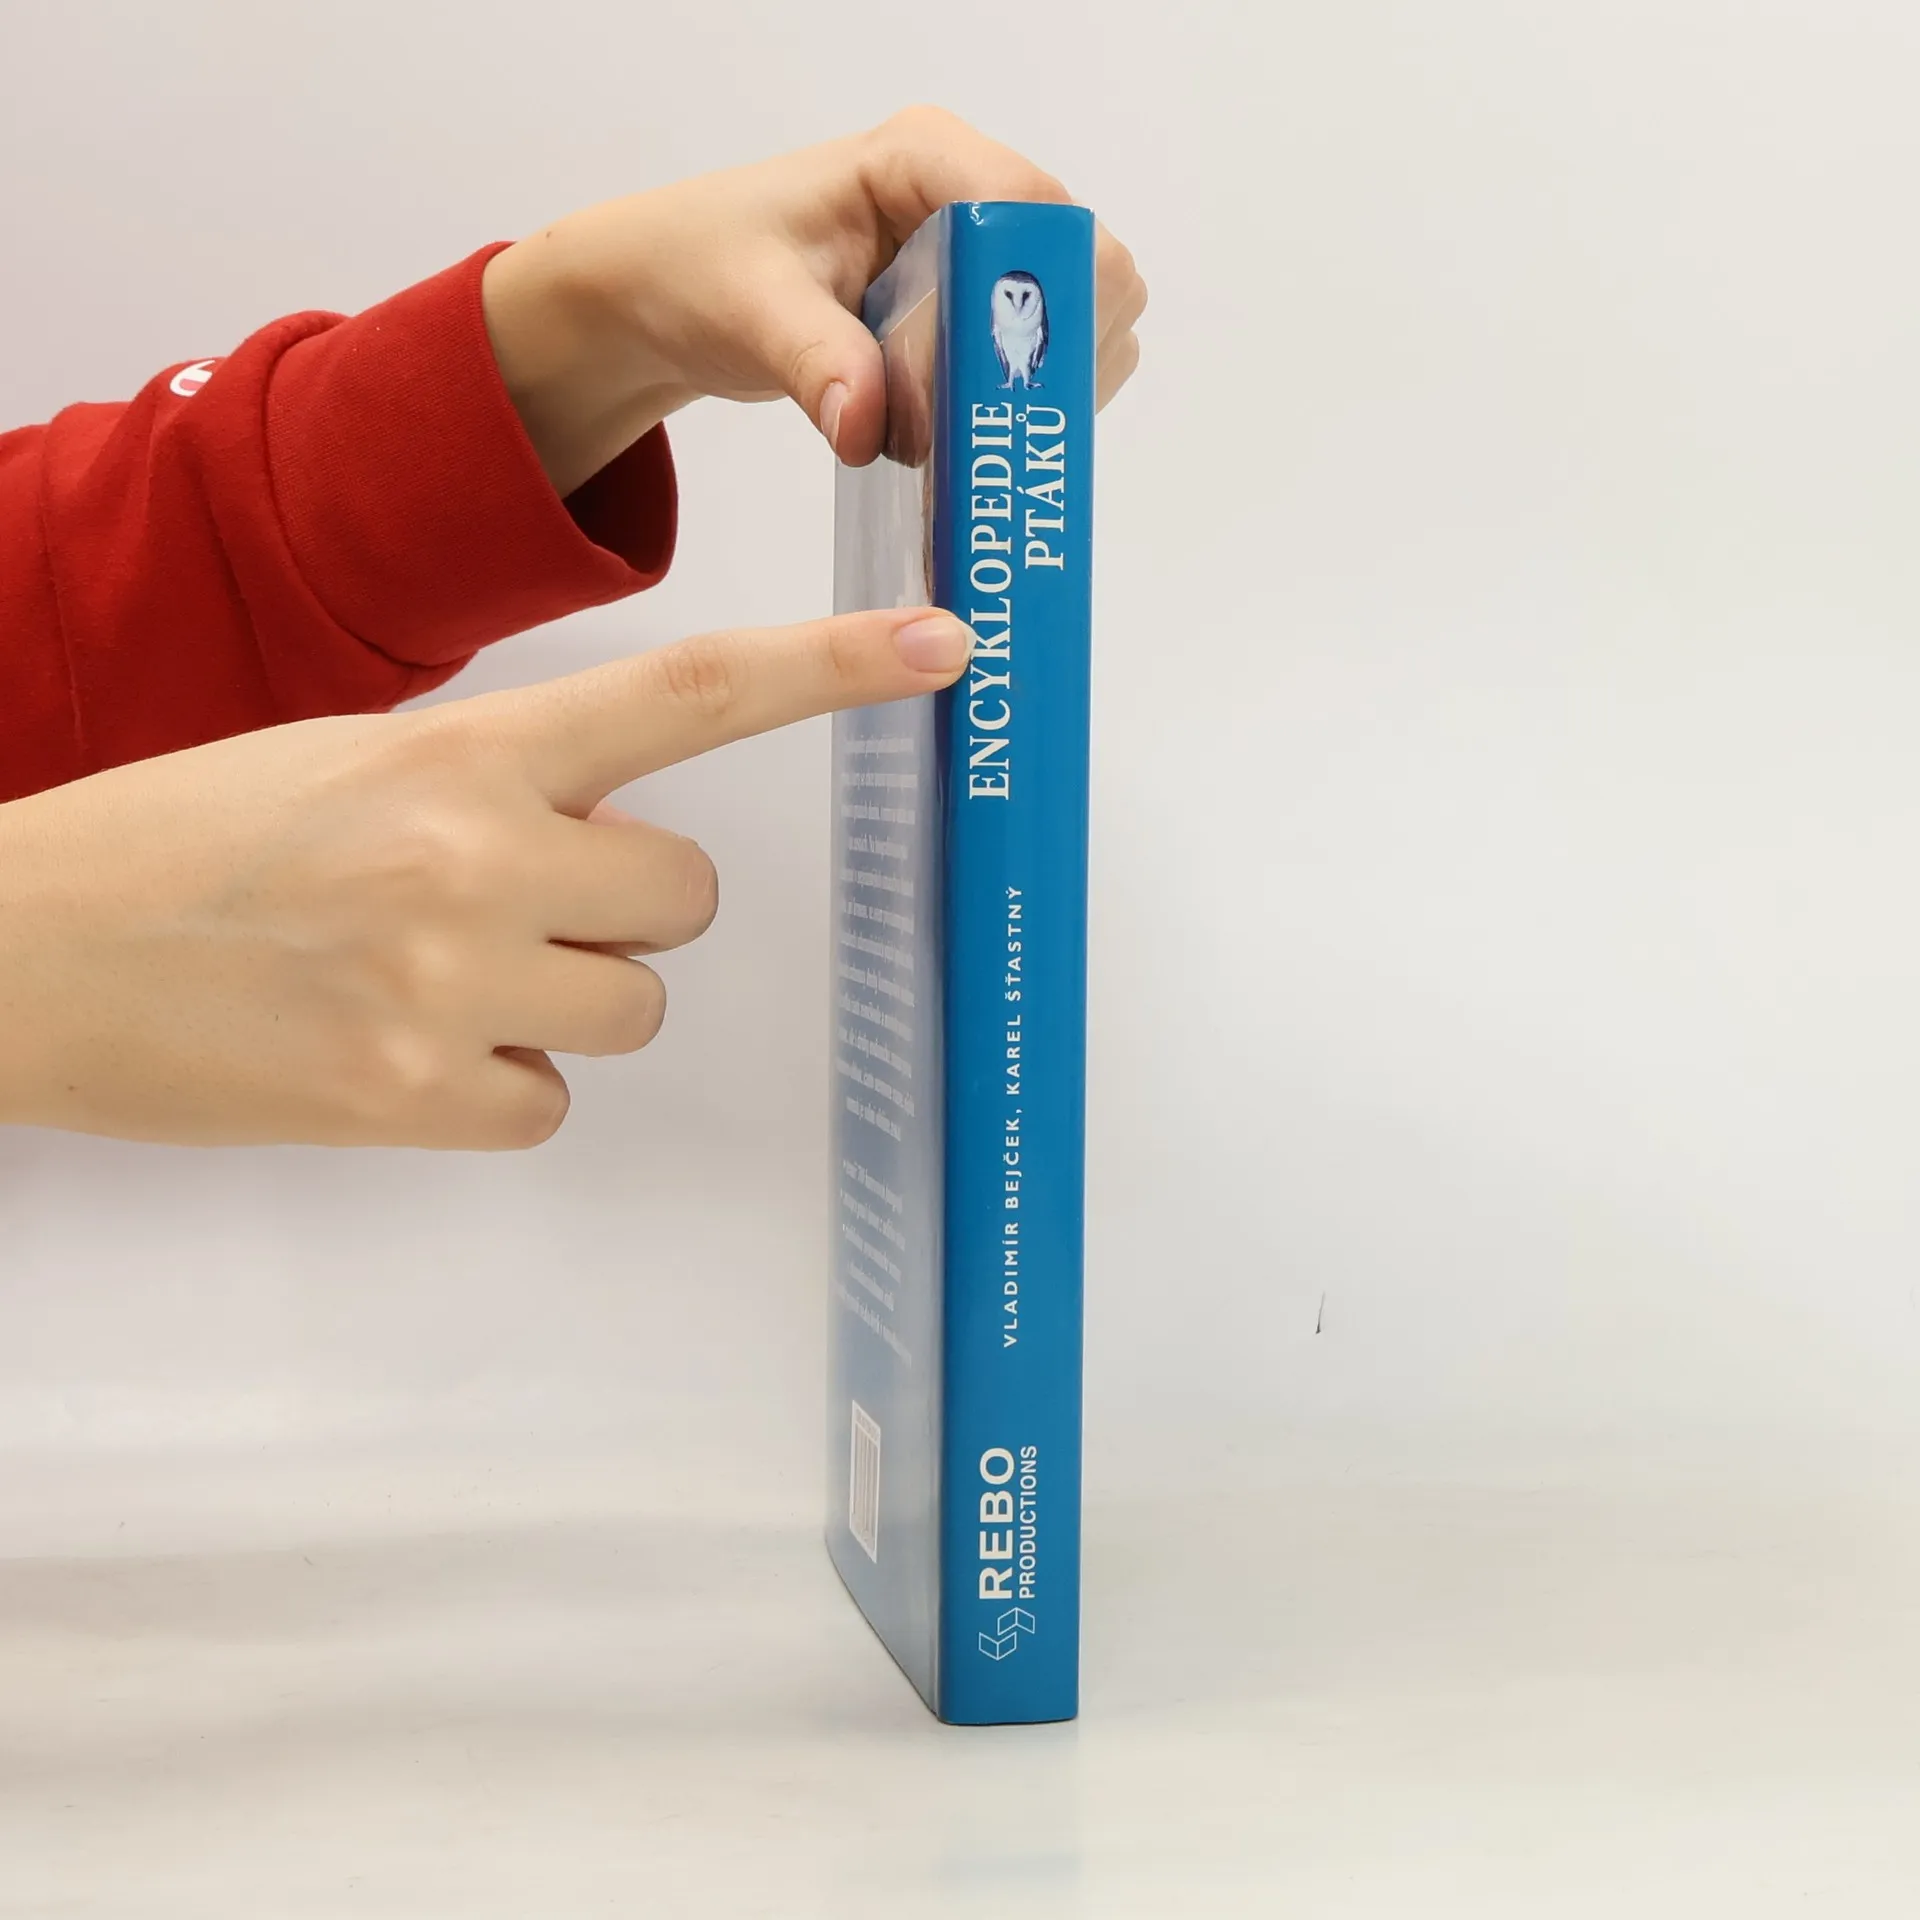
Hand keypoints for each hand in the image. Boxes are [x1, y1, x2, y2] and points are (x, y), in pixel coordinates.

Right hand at [0, 608, 973, 1149]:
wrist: (22, 952)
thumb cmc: (184, 842)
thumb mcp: (352, 760)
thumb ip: (500, 783)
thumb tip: (616, 845)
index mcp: (462, 749)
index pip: (688, 693)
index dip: (831, 670)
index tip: (946, 648)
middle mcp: (475, 857)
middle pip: (688, 896)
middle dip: (631, 905)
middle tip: (515, 904)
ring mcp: (448, 987)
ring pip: (632, 1006)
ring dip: (565, 998)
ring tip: (436, 979)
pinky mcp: (410, 1099)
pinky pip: (548, 1103)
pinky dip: (501, 1087)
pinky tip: (404, 1056)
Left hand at [481, 106, 1147, 493]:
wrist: (681, 293)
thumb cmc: (706, 269)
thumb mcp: (750, 310)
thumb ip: (813, 362)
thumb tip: (870, 428)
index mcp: (924, 160)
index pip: (1031, 211)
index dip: (1032, 297)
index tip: (983, 380)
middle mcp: (978, 197)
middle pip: (1088, 270)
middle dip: (1048, 358)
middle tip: (973, 425)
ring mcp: (994, 261)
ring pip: (1087, 326)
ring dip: (1042, 395)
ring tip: (958, 435)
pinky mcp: (990, 317)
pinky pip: (1053, 368)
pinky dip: (1026, 413)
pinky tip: (963, 440)